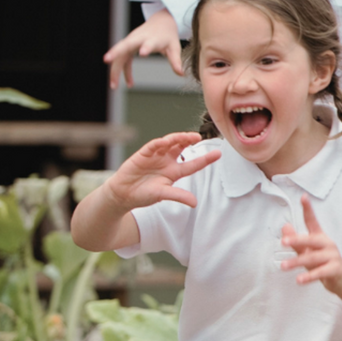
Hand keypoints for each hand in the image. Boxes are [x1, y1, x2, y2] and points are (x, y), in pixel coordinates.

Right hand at [105, 133, 219, 210]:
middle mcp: (167, 161)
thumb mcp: (163, 195)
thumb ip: (179, 196)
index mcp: (174, 172)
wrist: (122, 194)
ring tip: (185, 137)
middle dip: (189, 140)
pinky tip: (165, 141)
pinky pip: (152, 146)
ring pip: (169, 143)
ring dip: (176, 138)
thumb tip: (195, 203)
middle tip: (198, 136)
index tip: (219, 153)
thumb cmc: (143, 194)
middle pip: (182, 147)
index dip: (206, 159)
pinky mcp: (143, 155)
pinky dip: (158, 143)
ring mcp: (155, 156)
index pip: (194, 164)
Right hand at [106, 10, 183, 88]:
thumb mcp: (174, 47)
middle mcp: (138, 39)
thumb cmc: (168, 36)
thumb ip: (175, 60)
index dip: (146, 47)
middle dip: (115, 52)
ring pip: (119, 55)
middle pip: (124, 45)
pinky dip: (124, 72)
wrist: (161, 22)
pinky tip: (129, 84)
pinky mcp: (128, 47)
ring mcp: (131, 42)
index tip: (143, 53)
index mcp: (152, 38)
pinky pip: (123, 60)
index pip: (148, 42)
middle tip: (106, 60)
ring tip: (113, 86)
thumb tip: (181, 74)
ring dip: (115, 70)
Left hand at [281, 197, 341, 295]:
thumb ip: (296, 242)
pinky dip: (309, 277)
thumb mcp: (308, 252)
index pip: (313, 221)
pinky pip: (320, 272)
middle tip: (284, 242)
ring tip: (283, 266)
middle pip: (312, 239)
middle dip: (297, 240)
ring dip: (297, 262)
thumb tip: (284, 226)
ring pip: (312, 258)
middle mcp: (327, 244)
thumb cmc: (324, 264)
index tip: (303, 197)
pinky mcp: (335, 269)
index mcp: (320, 238)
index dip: (308, 209)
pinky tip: (299, 280)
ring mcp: (332, 256)